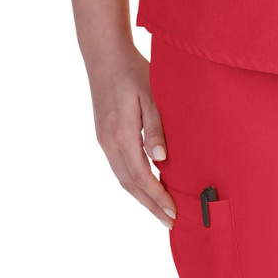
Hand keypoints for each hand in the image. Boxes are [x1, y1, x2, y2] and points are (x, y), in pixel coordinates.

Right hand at [88, 43, 177, 227]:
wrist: (104, 55)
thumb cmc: (132, 71)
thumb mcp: (150, 94)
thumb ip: (155, 126)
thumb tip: (160, 159)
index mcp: (122, 134)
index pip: (141, 176)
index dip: (157, 197)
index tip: (173, 212)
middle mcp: (109, 142)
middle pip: (130, 184)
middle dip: (150, 205)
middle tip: (170, 222)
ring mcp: (104, 139)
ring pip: (122, 178)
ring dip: (141, 197)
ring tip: (159, 210)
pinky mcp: (104, 134)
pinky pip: (118, 167)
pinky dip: (132, 182)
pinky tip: (144, 185)